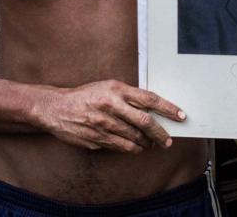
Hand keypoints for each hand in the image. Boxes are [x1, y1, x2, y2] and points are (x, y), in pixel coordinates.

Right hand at [34, 79, 184, 152]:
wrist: (56, 108)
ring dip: (147, 143)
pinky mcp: (96, 139)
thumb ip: (129, 97)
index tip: (181, 116)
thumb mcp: (109, 88)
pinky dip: (132, 149)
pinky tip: (137, 148)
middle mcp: (111, 106)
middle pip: (145, 122)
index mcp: (116, 90)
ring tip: (152, 144)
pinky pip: (120, 147)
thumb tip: (154, 110)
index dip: (168, 108)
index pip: (149, 99)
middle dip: (161, 134)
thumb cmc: (87, 95)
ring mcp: (103, 124)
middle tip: (168, 140)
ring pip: (134, 138)